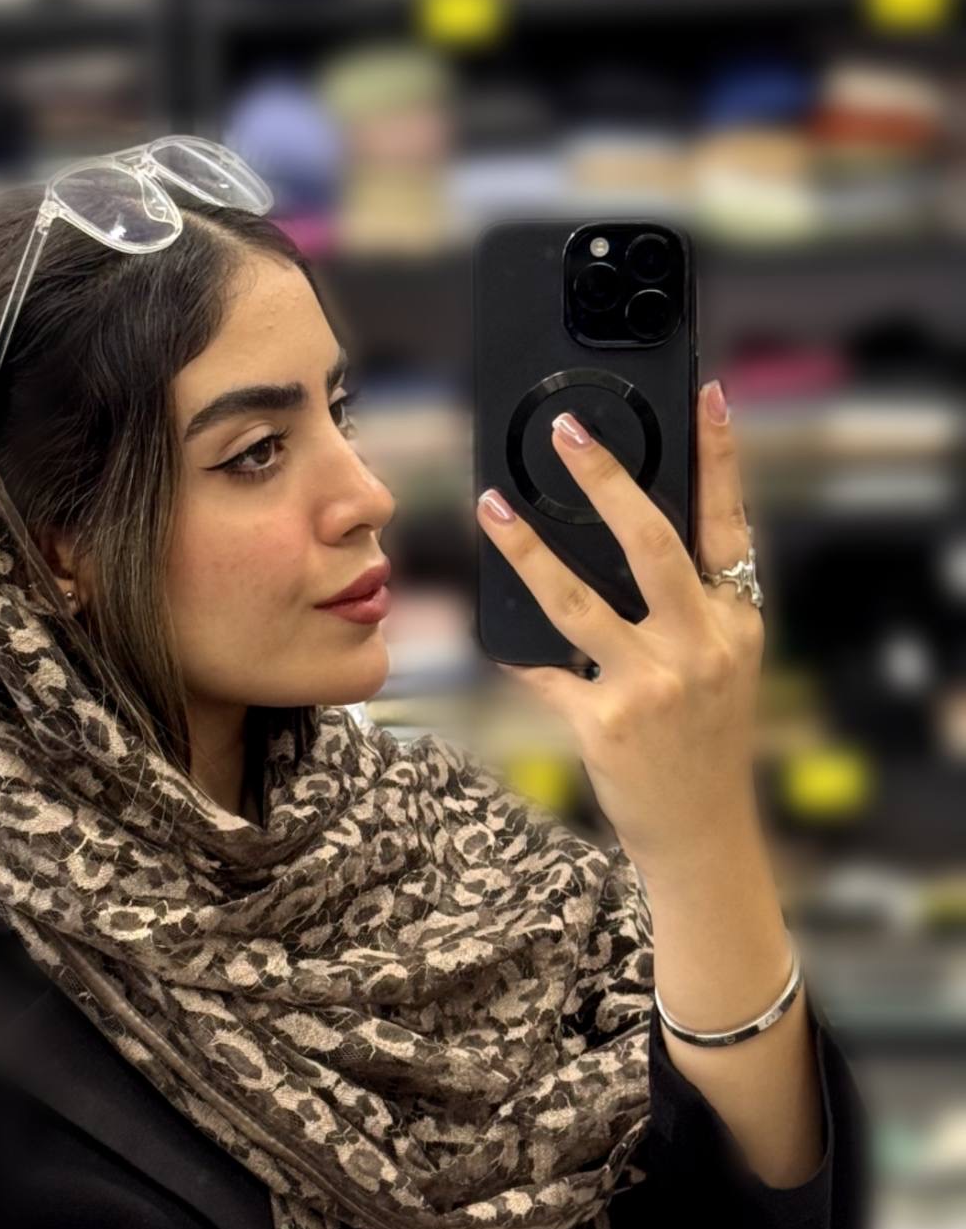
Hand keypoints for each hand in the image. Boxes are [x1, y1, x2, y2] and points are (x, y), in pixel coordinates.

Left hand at [474, 378, 765, 879]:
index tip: (705, 397)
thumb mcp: (719, 664)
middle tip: (565, 432)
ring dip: (528, 551)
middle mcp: (702, 644)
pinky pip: (547, 672)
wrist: (702, 831)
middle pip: (651, 544)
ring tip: (494, 509)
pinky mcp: (609, 723)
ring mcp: (655, 684)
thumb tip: (624, 538)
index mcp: (735, 620)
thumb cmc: (700, 738)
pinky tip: (495, 635)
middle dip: (607, 481)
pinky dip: (521, 653)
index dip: (719, 459)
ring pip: (578, 600)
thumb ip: (687, 606)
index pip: (729, 524)